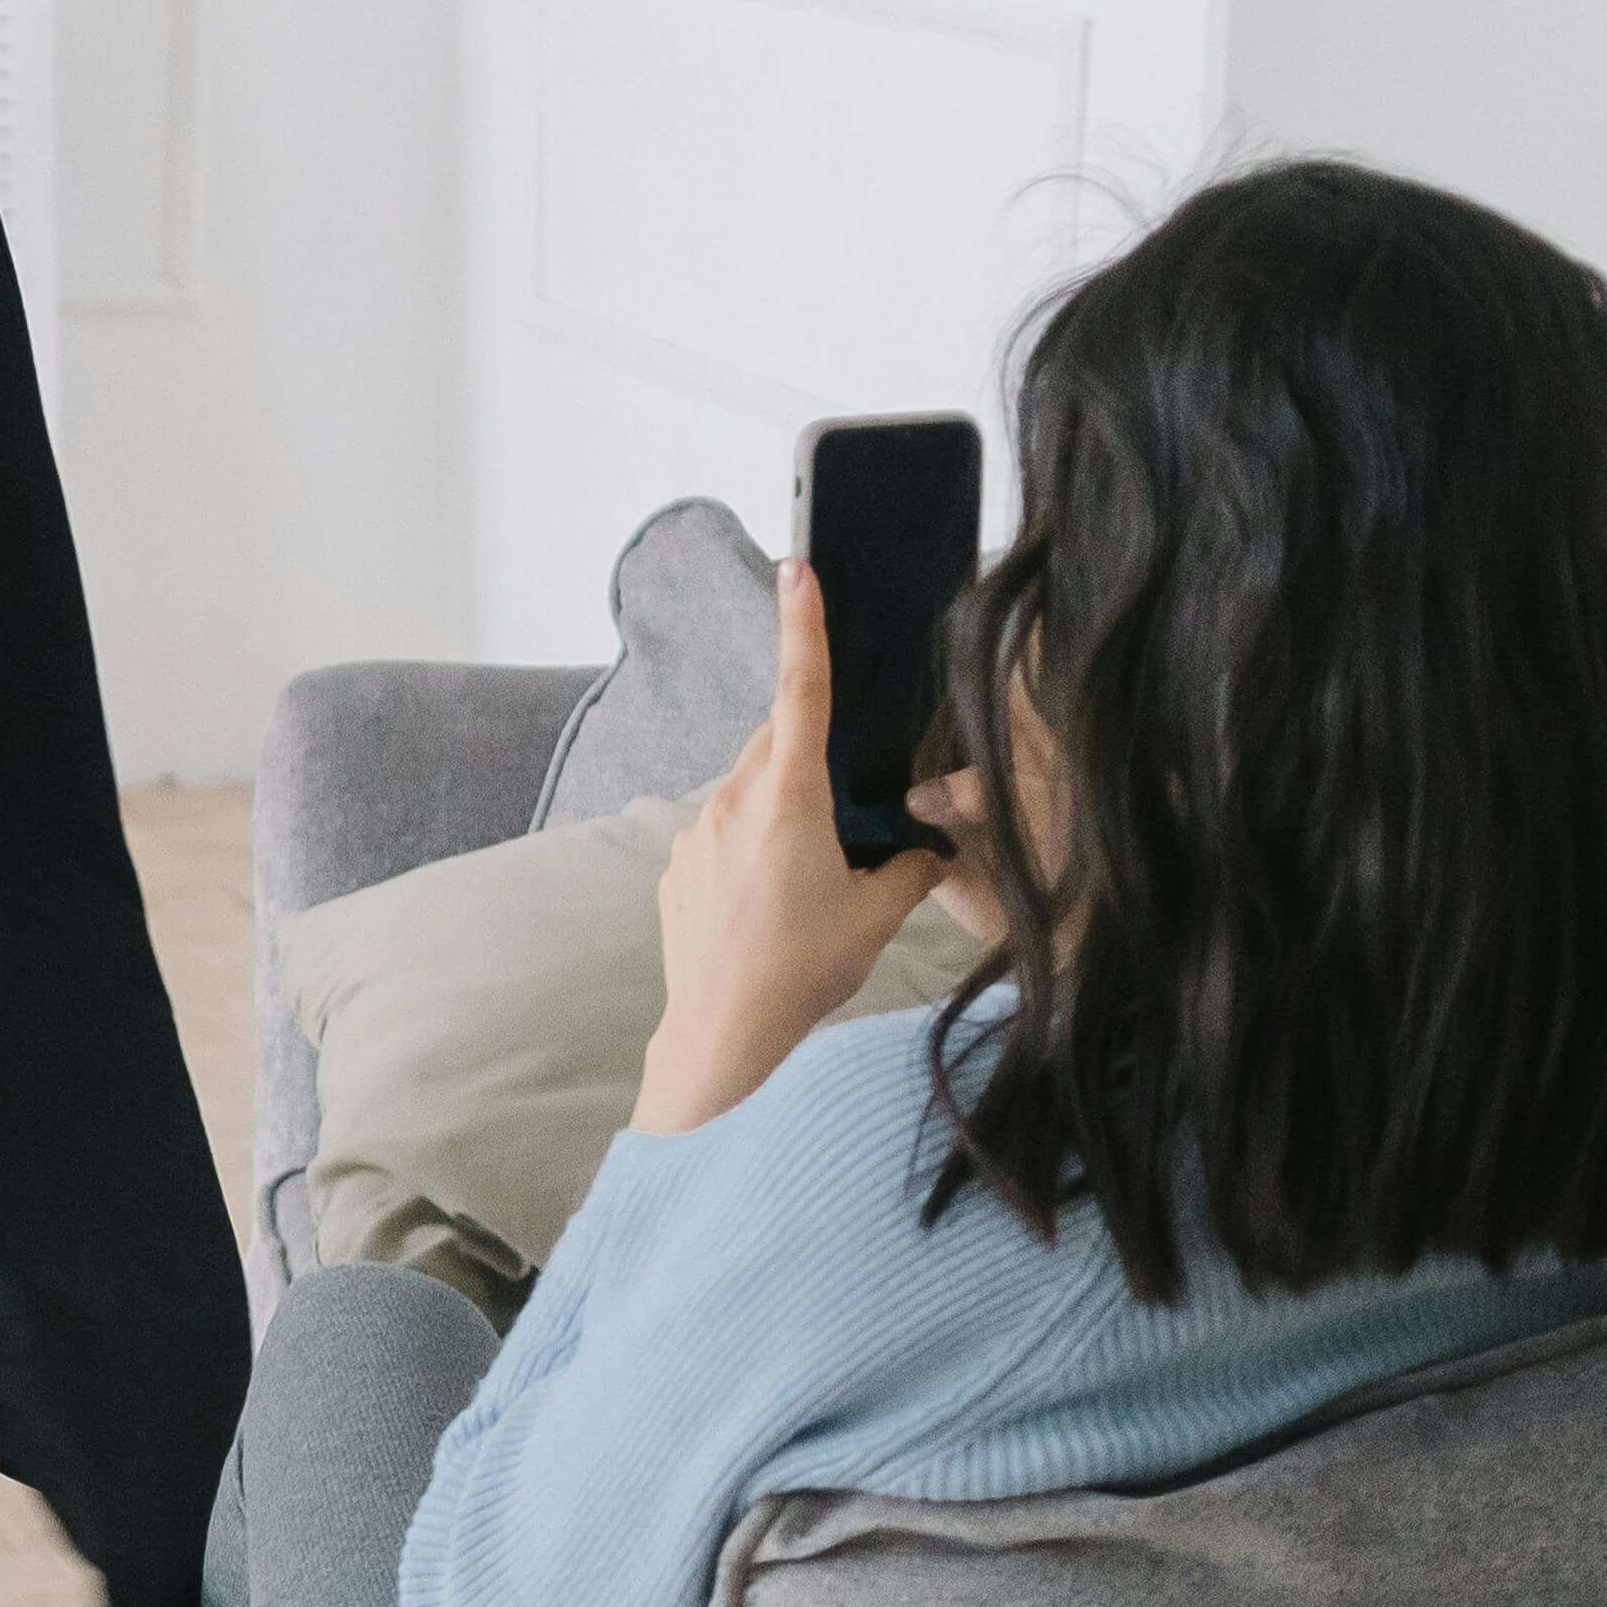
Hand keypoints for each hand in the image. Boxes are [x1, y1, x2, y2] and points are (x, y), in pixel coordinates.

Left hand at [629, 562, 955, 1138]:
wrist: (720, 1037)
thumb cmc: (800, 975)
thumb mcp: (876, 918)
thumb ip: (909, 867)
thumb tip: (931, 846)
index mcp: (789, 800)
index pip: (801, 694)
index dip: (804, 628)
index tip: (798, 569)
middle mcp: (734, 801)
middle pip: (778, 744)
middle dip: (811, 757)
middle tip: (844, 817)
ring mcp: (696, 832)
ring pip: (749, 788)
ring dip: (781, 809)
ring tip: (806, 880)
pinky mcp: (676, 865)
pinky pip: (721, 831)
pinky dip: (749, 847)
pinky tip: (767, 906)